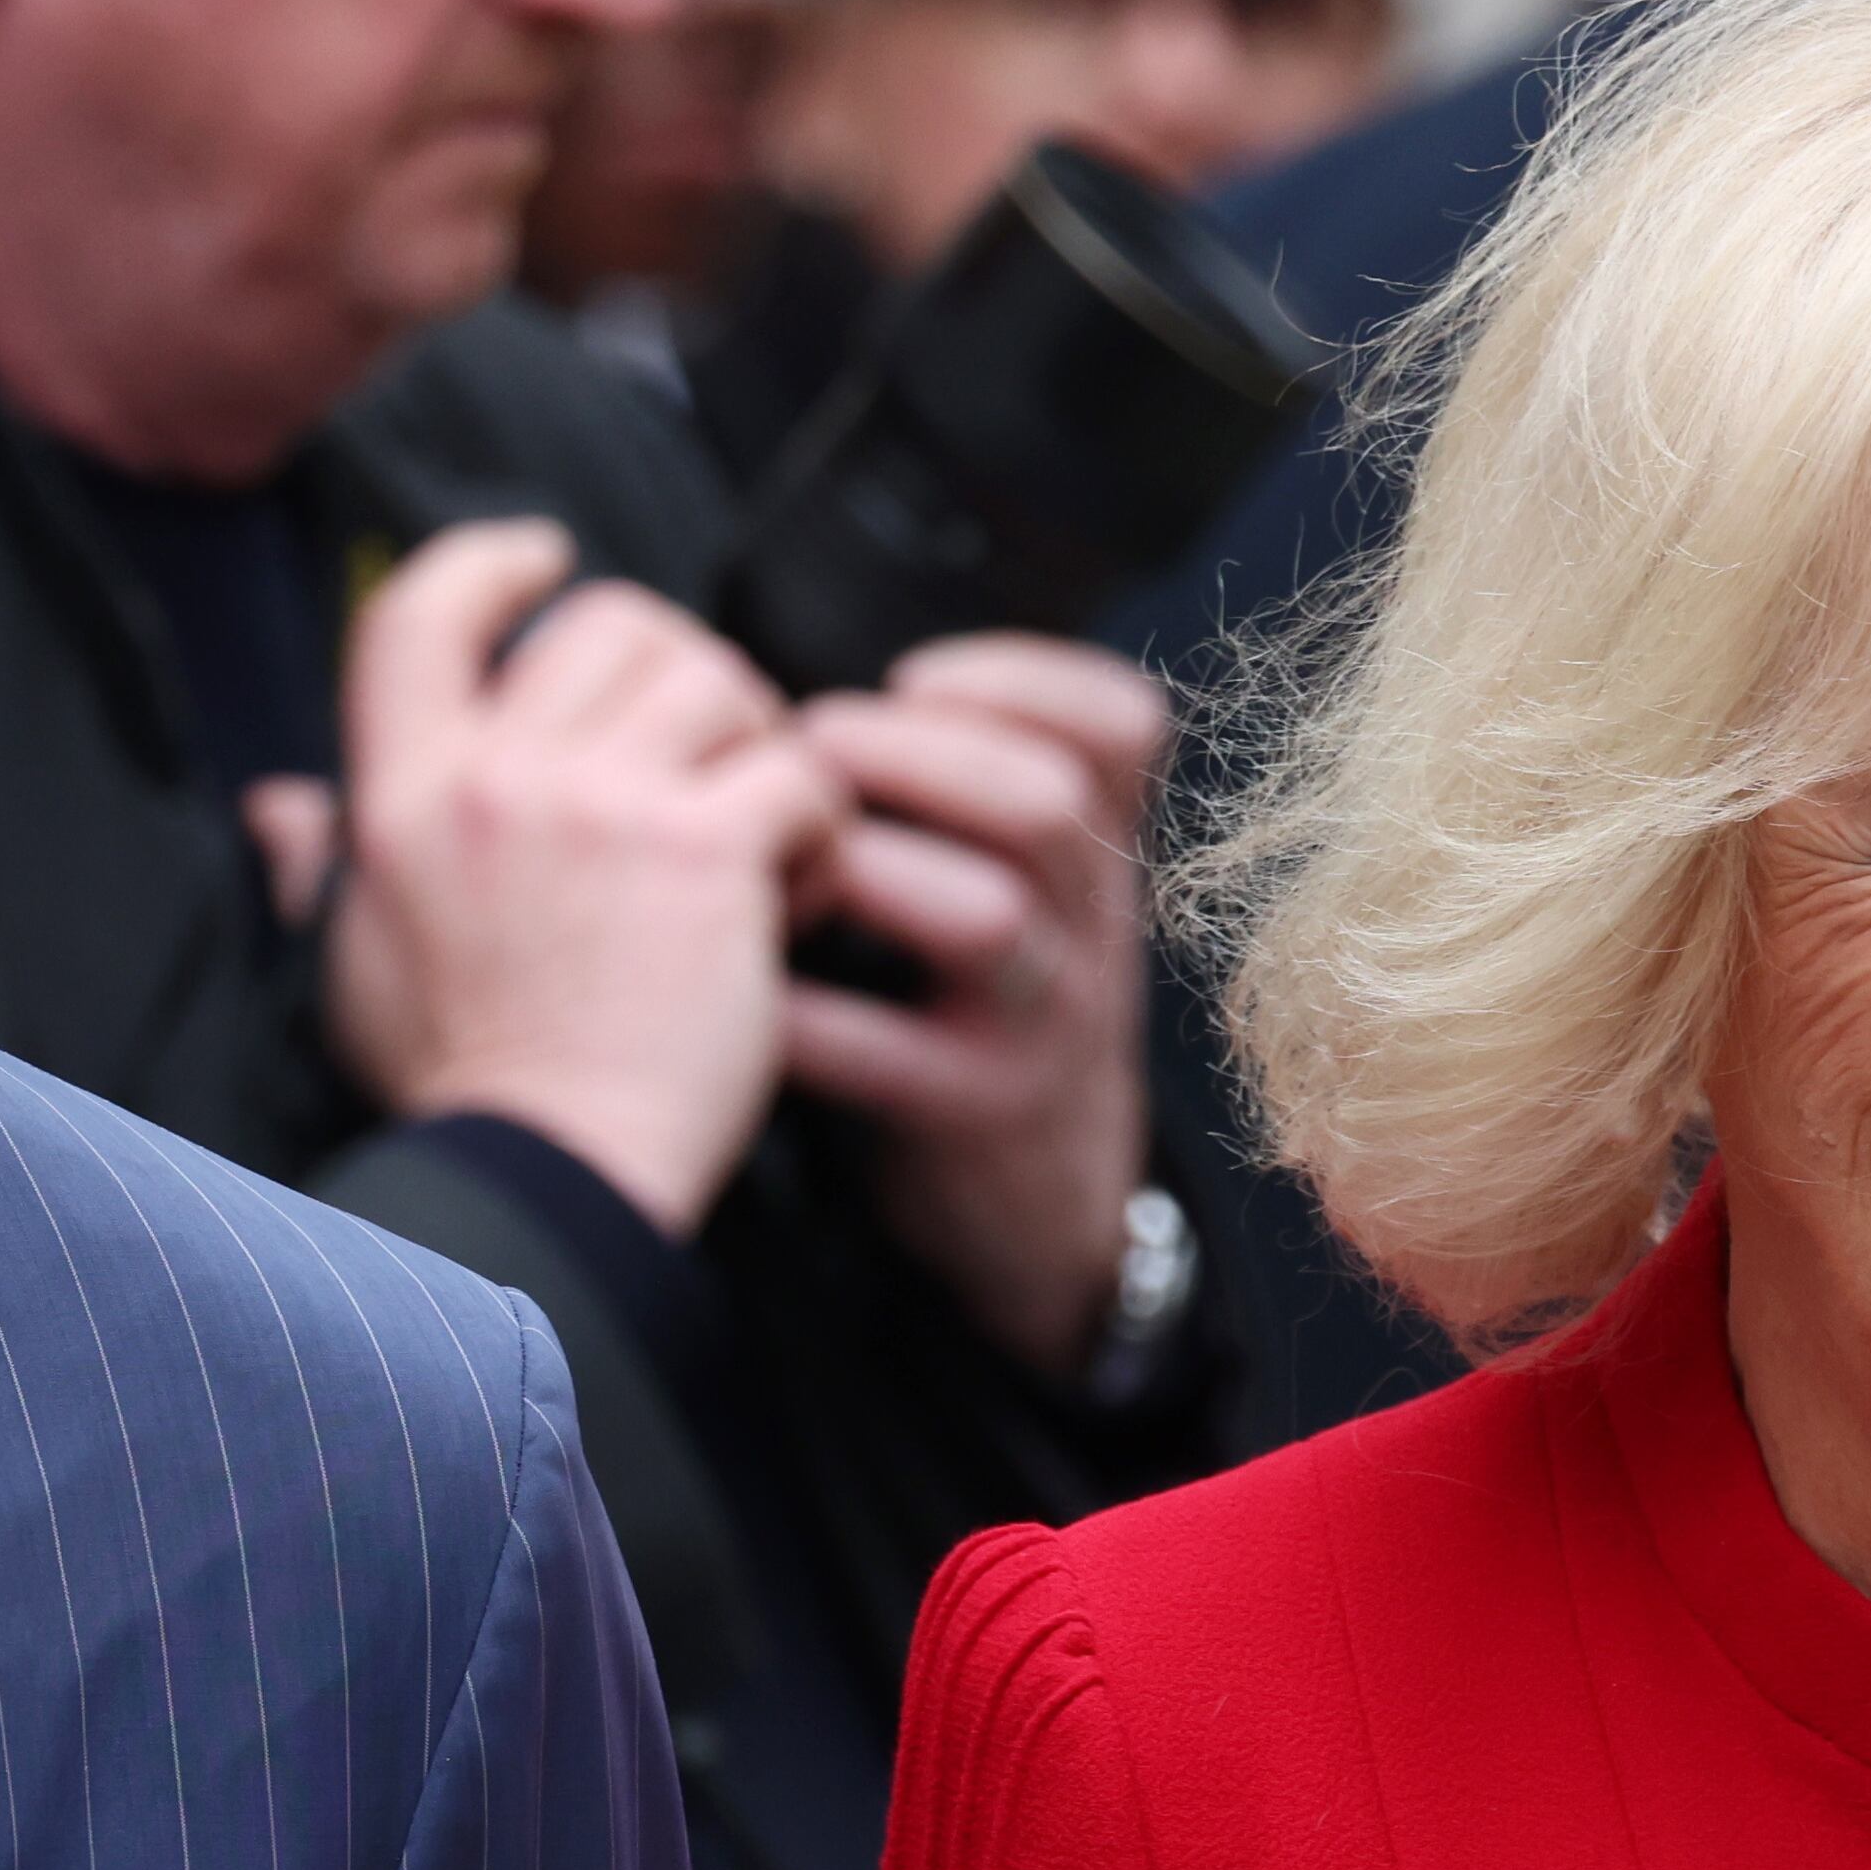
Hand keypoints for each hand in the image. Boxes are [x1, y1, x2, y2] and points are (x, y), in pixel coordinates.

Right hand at [312, 521, 848, 1236]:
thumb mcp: (355, 964)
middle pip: (612, 621)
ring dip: (760, 746)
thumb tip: (278, 808)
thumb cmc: (458, 1087)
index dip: (487, 559)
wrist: (548, 1181)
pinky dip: (823, 832)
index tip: (544, 555)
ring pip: (722, 680)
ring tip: (760, 838)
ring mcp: (603, 807)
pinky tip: (801, 899)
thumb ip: (325, 868)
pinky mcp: (706, 854)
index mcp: (400, 793)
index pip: (417, 611)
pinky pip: (801, 774)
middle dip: (680, 673)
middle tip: (704, 759)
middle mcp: (495, 778)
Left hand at [783, 635, 1172, 1370]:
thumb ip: (969, 781)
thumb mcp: (1027, 884)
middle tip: (809, 742)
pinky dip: (810, 1017)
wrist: (1038, 1195)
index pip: (1120, 729)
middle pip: (1045, 804)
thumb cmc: (986, 999)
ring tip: (786, 851)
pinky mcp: (977, 1114)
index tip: (913, 674)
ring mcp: (1043, 1024)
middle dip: (915, 754)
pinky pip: (892, 1055)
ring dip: (869, 867)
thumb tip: (819, 674)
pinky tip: (750, 983)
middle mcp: (1092, 926)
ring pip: (990, 918)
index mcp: (1098, 849)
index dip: (1023, 677)